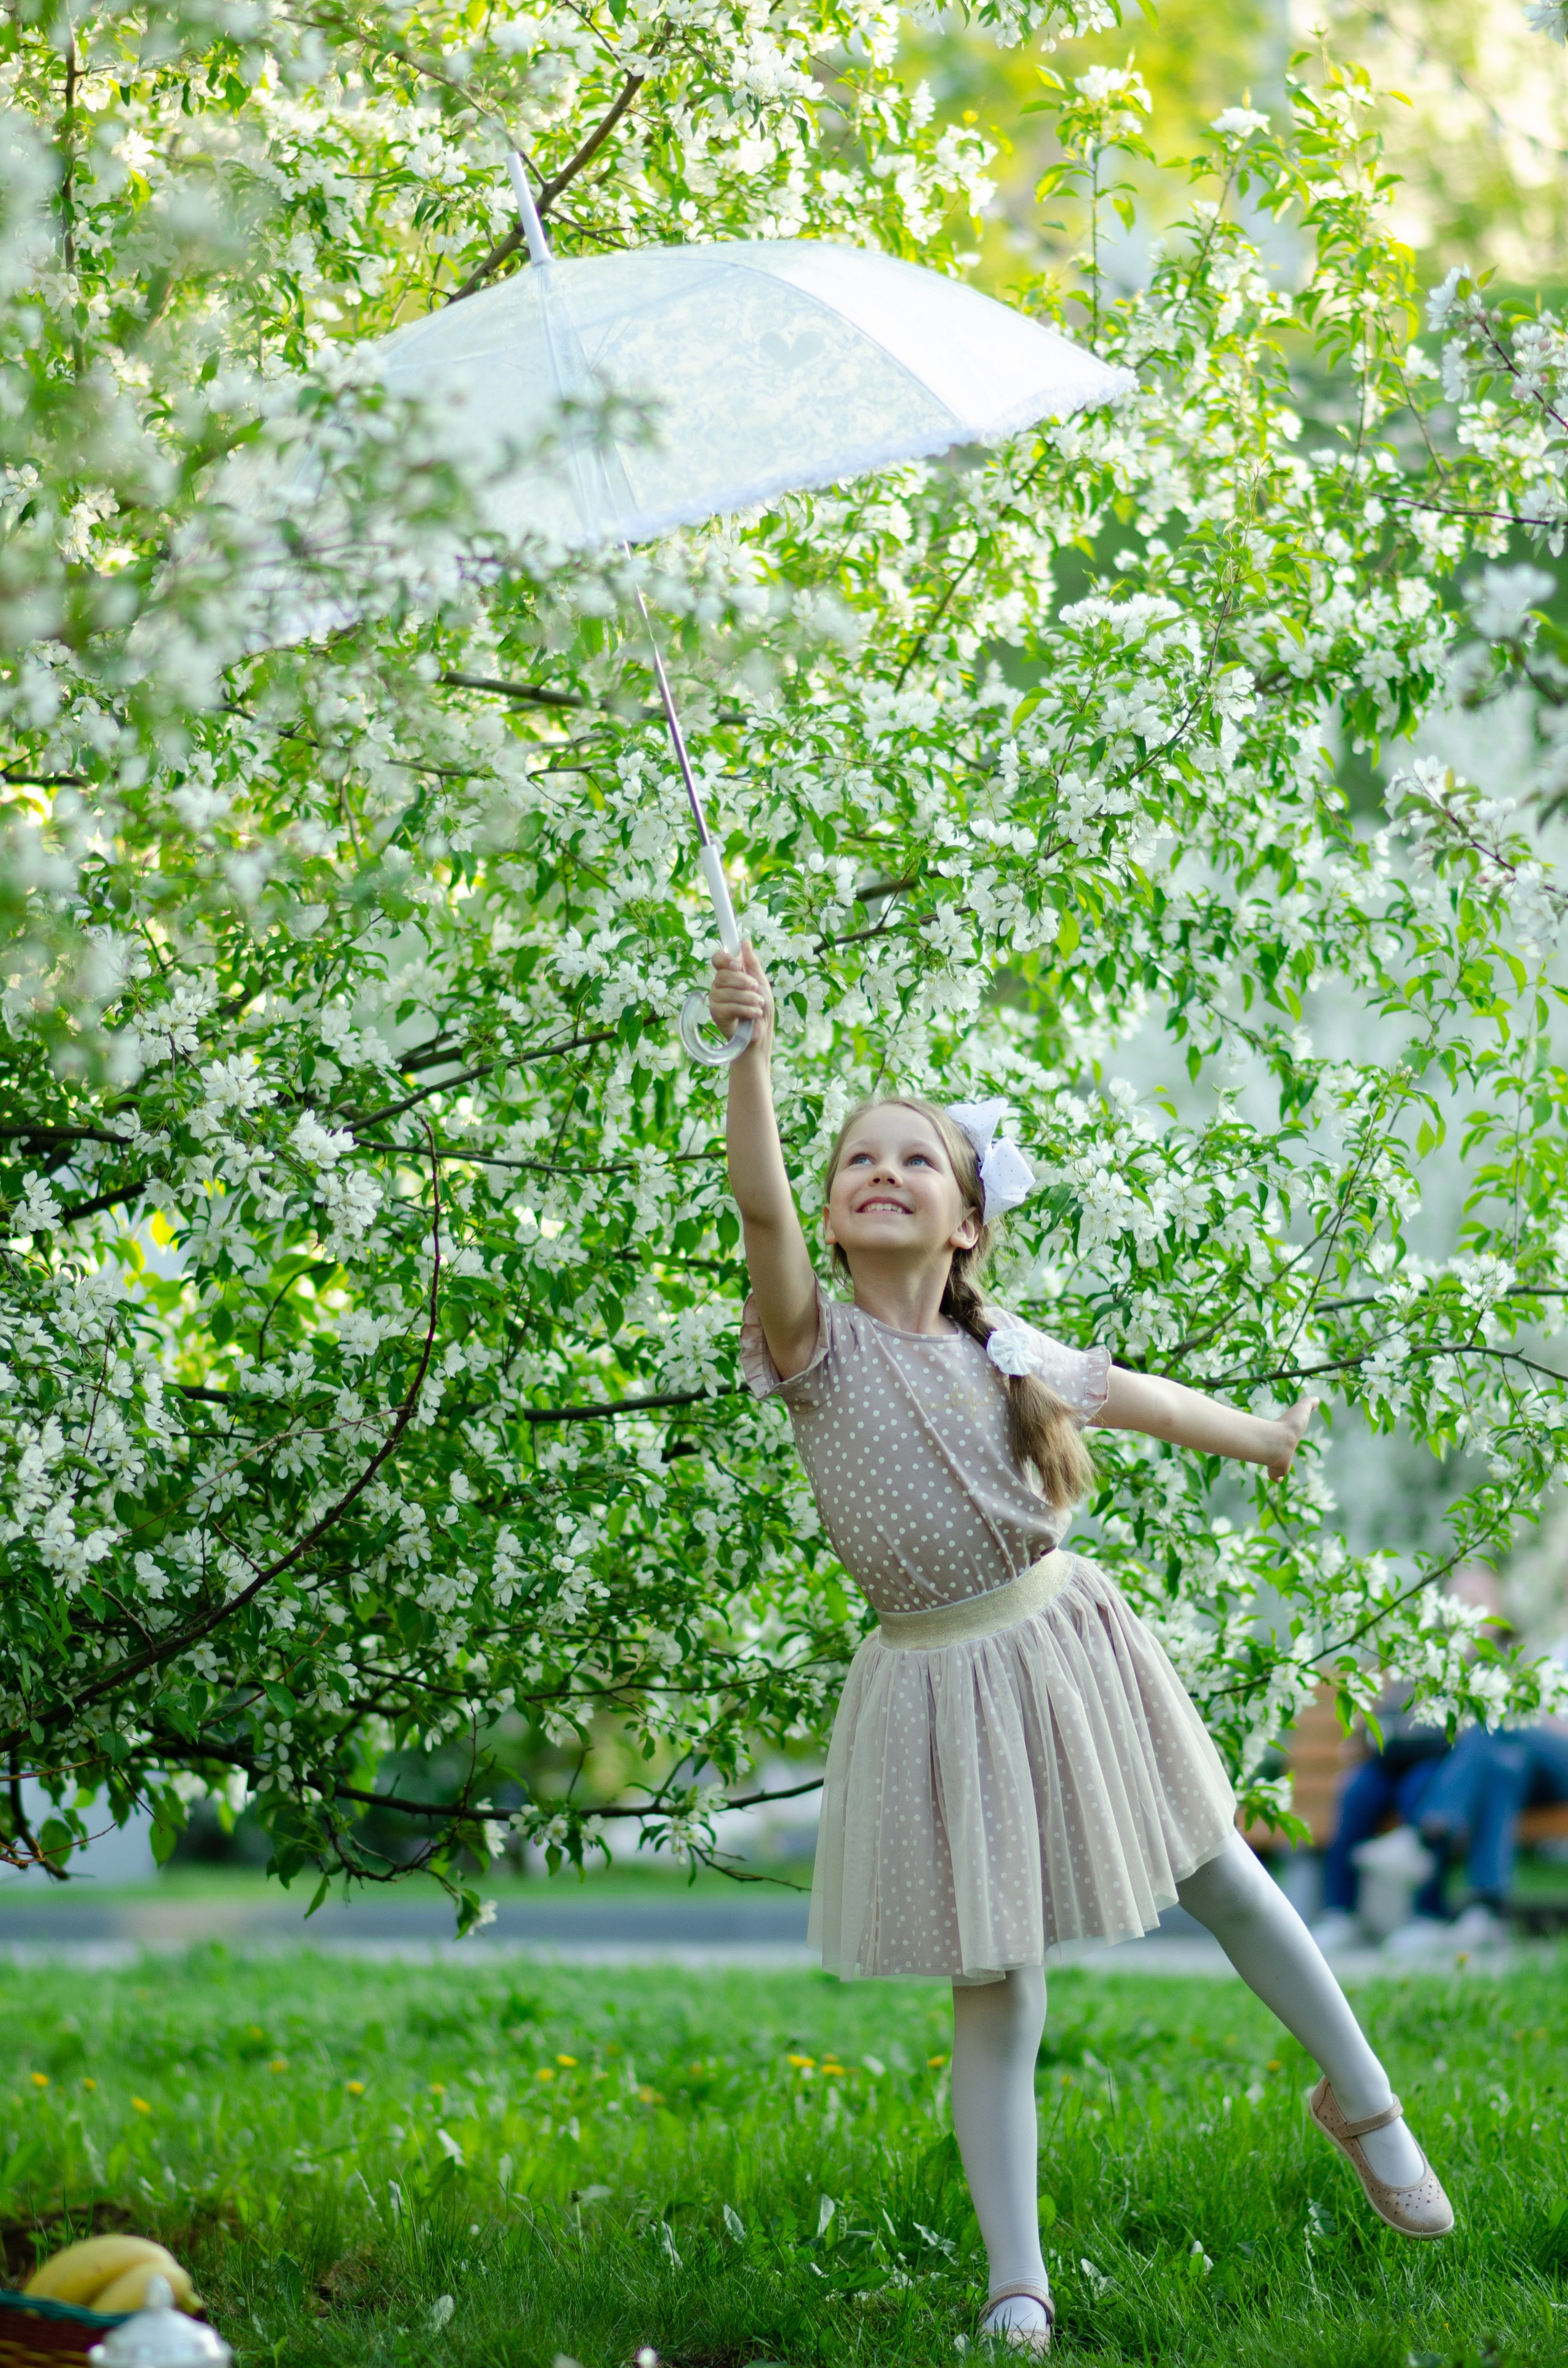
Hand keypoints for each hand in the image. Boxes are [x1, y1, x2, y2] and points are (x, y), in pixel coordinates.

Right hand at [709, 941, 773, 1059]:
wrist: (761, 1033)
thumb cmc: (761, 1008)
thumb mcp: (761, 983)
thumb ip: (752, 963)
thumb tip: (745, 941)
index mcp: (729, 975)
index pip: (718, 960)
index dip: (725, 959)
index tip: (738, 965)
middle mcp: (719, 986)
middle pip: (723, 975)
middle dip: (743, 981)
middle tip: (756, 989)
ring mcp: (716, 1000)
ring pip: (727, 991)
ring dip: (748, 998)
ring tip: (758, 1005)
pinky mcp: (716, 1014)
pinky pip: (728, 1006)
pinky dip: (745, 1009)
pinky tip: (754, 1014)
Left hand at [1267, 1395, 1317, 1481]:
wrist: (1278, 1440)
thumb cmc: (1289, 1425)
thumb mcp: (1302, 1409)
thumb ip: (1308, 1403)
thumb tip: (1316, 1399)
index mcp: (1286, 1437)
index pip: (1286, 1438)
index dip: (1286, 1440)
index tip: (1286, 1440)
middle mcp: (1280, 1449)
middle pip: (1280, 1451)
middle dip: (1282, 1454)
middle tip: (1281, 1455)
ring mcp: (1278, 1461)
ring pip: (1277, 1466)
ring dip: (1278, 1468)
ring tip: (1279, 1471)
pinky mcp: (1278, 1472)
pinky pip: (1276, 1476)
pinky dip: (1277, 1477)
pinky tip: (1277, 1479)